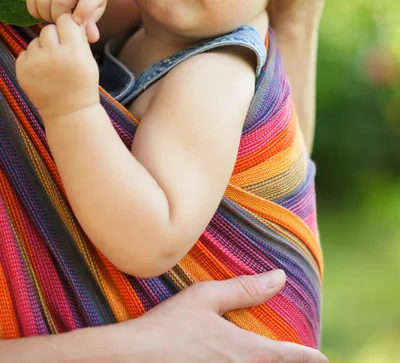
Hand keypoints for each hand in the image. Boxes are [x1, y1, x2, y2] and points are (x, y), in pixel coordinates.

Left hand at [16, 13, 98, 119]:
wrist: (68, 110)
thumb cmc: (83, 84)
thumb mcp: (89, 59)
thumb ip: (81, 38)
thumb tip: (76, 18)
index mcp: (74, 51)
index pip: (65, 21)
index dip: (68, 26)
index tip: (70, 33)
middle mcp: (53, 55)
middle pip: (48, 29)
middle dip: (55, 36)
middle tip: (60, 50)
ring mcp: (35, 63)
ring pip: (35, 40)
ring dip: (43, 47)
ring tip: (51, 63)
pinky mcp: (22, 71)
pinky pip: (25, 52)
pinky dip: (32, 58)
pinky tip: (42, 69)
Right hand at [26, 0, 107, 42]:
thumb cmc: (86, 0)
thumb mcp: (93, 12)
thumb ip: (90, 24)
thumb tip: (91, 37)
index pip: (88, 0)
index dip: (81, 14)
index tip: (77, 21)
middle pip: (60, 1)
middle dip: (58, 17)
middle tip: (61, 22)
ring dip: (45, 14)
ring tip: (52, 17)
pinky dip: (34, 9)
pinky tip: (42, 13)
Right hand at [122, 271, 327, 362]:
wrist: (133, 358)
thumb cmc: (168, 326)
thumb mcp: (205, 298)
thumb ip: (245, 289)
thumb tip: (280, 278)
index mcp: (243, 351)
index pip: (286, 356)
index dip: (307, 357)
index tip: (323, 358)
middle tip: (300, 360)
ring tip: (272, 360)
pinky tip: (236, 361)